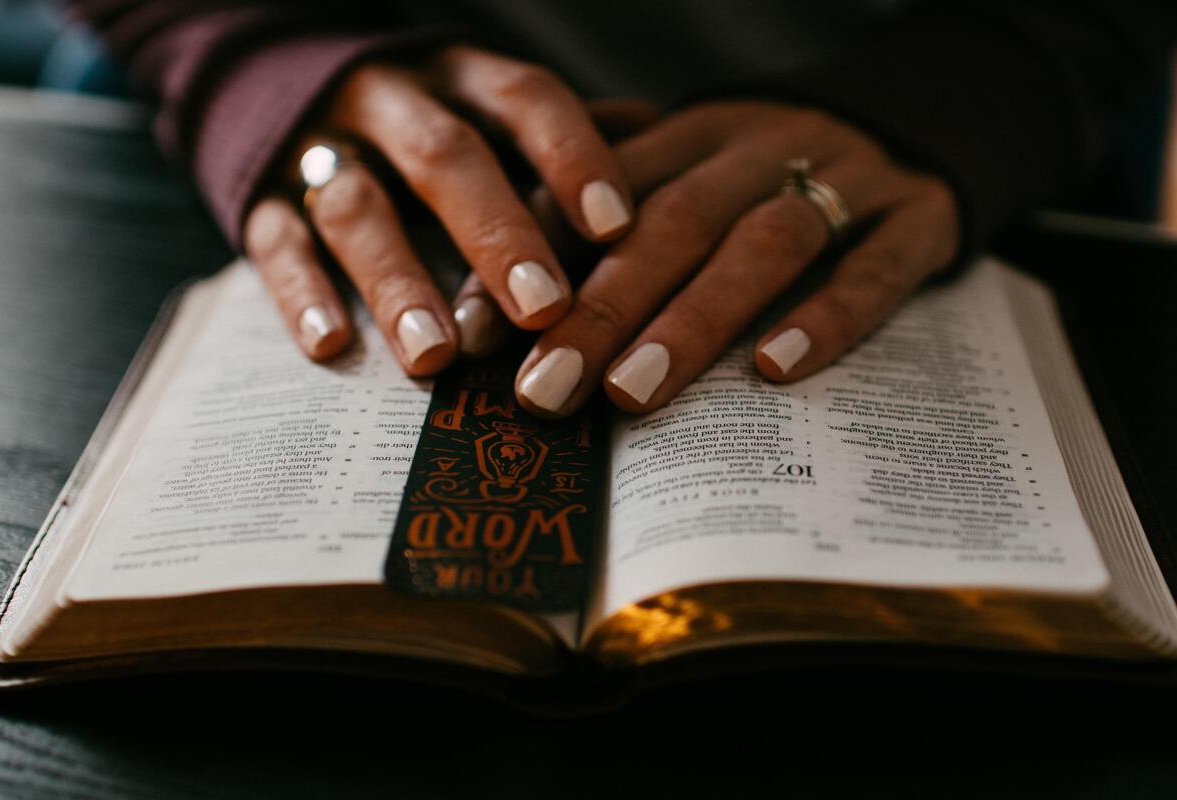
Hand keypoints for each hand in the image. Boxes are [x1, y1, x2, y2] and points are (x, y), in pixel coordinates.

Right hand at [241, 45, 635, 373]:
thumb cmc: (427, 124)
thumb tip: (664, 146)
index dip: (571, 156)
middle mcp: (392, 104)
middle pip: (445, 156)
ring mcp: (320, 148)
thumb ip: (561, 142)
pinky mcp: (260, 197)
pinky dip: (300, 294)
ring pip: (356, 204)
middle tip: (543, 308)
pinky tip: (332, 349)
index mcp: (461, 79)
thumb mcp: (492, 116)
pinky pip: (274, 241)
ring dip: (397, 280)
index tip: (616, 227)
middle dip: (495, 233)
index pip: (524, 98)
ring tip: (437, 356)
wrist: (283, 86)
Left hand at [512, 101, 960, 415]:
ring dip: (694, 318)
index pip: (600, 192)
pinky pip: (875, 267)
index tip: (478, 332)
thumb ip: (613, 207)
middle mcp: (758, 151)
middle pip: (672, 222)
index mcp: (692, 136)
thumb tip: (505, 267)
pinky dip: (826, 316)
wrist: (918, 114)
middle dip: (601, 307)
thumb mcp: (695, 161)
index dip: (534, 258)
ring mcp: (842, 182)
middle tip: (545, 389)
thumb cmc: (774, 170)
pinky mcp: (915, 218)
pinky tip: (776, 369)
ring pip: (763, 243)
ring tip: (633, 393)